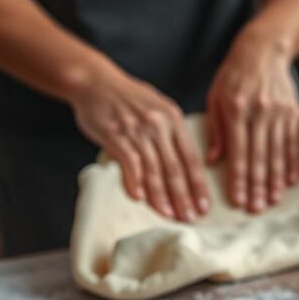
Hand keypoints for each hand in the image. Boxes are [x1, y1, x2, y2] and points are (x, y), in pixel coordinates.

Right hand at [69, 62, 209, 221]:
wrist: (94, 81)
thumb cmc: (127, 97)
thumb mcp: (158, 107)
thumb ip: (172, 132)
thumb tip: (185, 162)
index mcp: (174, 119)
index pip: (191, 158)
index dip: (198, 185)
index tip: (204, 205)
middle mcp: (159, 125)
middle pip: (175, 168)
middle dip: (184, 197)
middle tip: (190, 218)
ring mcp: (137, 131)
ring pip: (154, 170)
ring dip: (162, 196)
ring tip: (169, 214)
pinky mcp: (116, 135)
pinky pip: (130, 163)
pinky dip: (135, 182)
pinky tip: (140, 198)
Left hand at [206, 30, 298, 212]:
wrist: (262, 51)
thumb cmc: (233, 76)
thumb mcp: (215, 97)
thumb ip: (215, 129)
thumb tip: (213, 162)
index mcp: (236, 109)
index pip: (237, 152)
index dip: (238, 178)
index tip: (238, 200)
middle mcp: (259, 112)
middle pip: (259, 157)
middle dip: (257, 186)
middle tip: (256, 209)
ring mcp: (278, 112)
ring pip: (277, 153)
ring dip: (275, 180)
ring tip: (273, 201)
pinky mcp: (292, 112)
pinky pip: (292, 143)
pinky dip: (291, 163)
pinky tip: (289, 182)